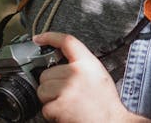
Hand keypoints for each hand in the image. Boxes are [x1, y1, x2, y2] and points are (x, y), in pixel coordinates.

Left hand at [34, 32, 149, 122]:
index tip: (39, 38)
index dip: (50, 37)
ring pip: (42, 90)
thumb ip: (81, 65)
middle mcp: (76, 73)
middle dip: (51, 85)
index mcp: (87, 62)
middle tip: (67, 93)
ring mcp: (67, 89)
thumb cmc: (105, 101)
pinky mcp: (60, 106)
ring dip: (50, 99)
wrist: (111, 122)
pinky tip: (66, 112)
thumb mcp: (97, 74)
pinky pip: (45, 107)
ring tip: (67, 103)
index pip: (66, 41)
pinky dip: (52, 113)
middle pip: (46, 73)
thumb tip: (59, 63)